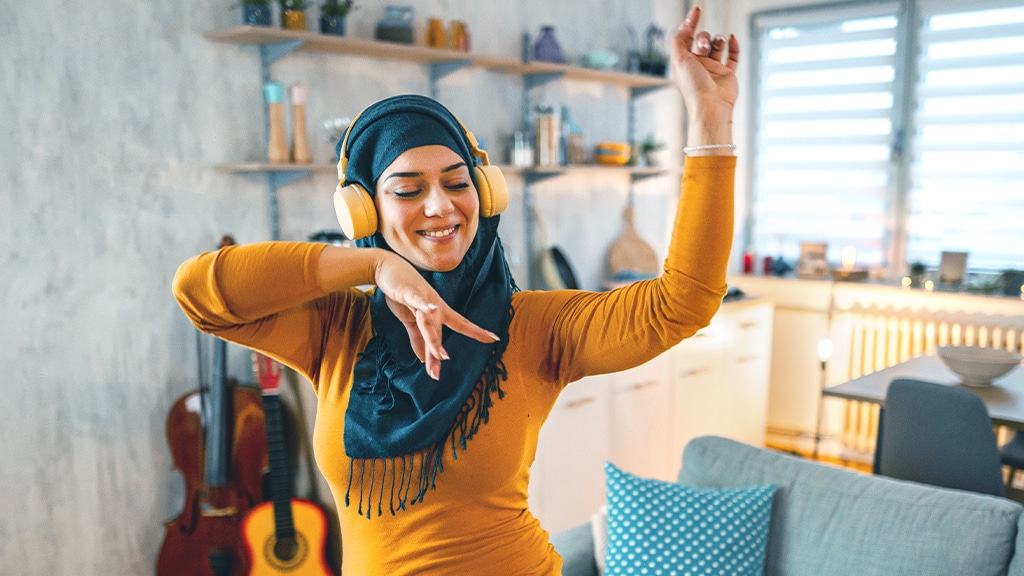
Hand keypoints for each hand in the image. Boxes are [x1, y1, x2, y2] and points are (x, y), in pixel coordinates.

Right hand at [374, 253, 499, 379]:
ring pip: (428, 323)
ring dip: (433, 340)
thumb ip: (417, 339)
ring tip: (441, 356)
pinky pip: (417, 300)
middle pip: (438, 333)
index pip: (460, 325)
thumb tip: (422, 359)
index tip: (495, 339)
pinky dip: (424, 305)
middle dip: (438, 353)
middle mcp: (435, 305)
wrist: (386, 268)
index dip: (476, 332)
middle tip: (439, 375)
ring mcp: (423, 298)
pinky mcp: (408, 292)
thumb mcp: (410, 319)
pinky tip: (431, 309)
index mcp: (438, 312)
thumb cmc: (401, 293)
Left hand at [671, 6, 739, 129]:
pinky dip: (733, 46)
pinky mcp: (728, 73)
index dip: (690, 23)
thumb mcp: (679, 59)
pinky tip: (731, 39)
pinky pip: (733, 56)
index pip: (686, 38)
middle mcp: (698, 64)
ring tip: (717, 44)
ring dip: (718, 40)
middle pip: (702, 39)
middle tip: (702, 45)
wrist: (711, 106)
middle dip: (703, 37)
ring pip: (717, 45)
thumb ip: (679, 40)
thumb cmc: (693, 86)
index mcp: (684, 62)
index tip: (696, 10)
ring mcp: (714, 68)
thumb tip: (685, 24)